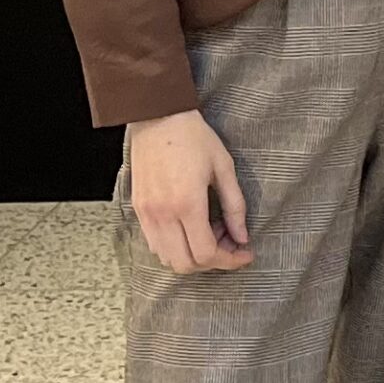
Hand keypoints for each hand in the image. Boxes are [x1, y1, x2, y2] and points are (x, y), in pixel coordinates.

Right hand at [126, 109, 251, 273]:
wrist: (157, 118)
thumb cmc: (194, 138)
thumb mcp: (224, 168)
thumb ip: (235, 206)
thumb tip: (242, 236)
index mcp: (187, 204)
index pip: (206, 253)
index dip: (229, 261)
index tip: (246, 253)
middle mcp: (163, 214)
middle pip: (186, 264)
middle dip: (213, 262)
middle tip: (230, 242)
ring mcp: (147, 214)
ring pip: (168, 258)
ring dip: (193, 255)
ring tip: (212, 230)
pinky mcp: (138, 209)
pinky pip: (155, 243)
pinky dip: (175, 246)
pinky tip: (191, 226)